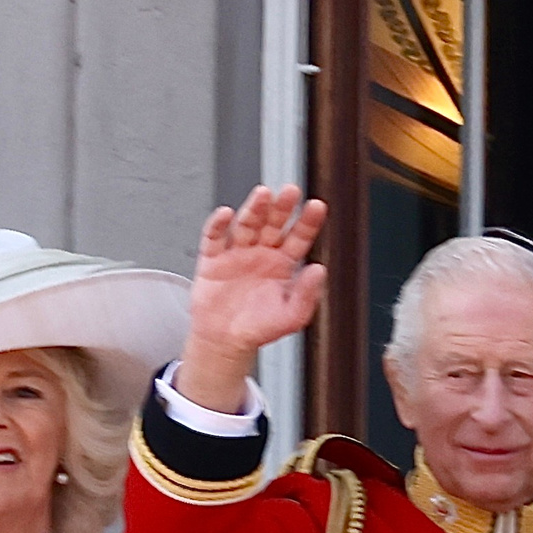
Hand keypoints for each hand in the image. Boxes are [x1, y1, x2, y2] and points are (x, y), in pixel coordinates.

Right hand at [175, 184, 328, 410]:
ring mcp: (237, 253)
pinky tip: (227, 214)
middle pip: (273, 224)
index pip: (299, 237)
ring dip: (254, 209)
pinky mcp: (213, 260)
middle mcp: (261, 253)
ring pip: (247, 225)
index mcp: (283, 263)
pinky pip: (214, 238)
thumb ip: (308, 294)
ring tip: (263, 194)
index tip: (317, 205)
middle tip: (290, 191)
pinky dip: (218, 225)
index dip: (308, 221)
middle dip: (281, 208)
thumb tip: (320, 269)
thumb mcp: (293, 316)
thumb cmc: (261, 328)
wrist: (226, 341)